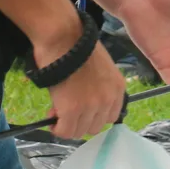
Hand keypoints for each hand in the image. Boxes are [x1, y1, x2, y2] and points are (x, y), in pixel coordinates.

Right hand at [40, 22, 126, 139]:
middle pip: (95, 127)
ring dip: (68, 125)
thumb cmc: (77, 46)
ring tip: (57, 111)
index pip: (110, 117)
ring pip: (79, 132)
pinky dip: (57, 129)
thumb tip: (83, 103)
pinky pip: (64, 131)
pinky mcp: (72, 110)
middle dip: (80, 122)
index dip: (93, 116)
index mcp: (118, 88)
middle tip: (65, 110)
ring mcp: (91, 106)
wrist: (63, 36)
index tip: (81, 111)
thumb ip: (97, 87)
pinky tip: (51, 118)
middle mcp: (108, 99)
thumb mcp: (100, 68)